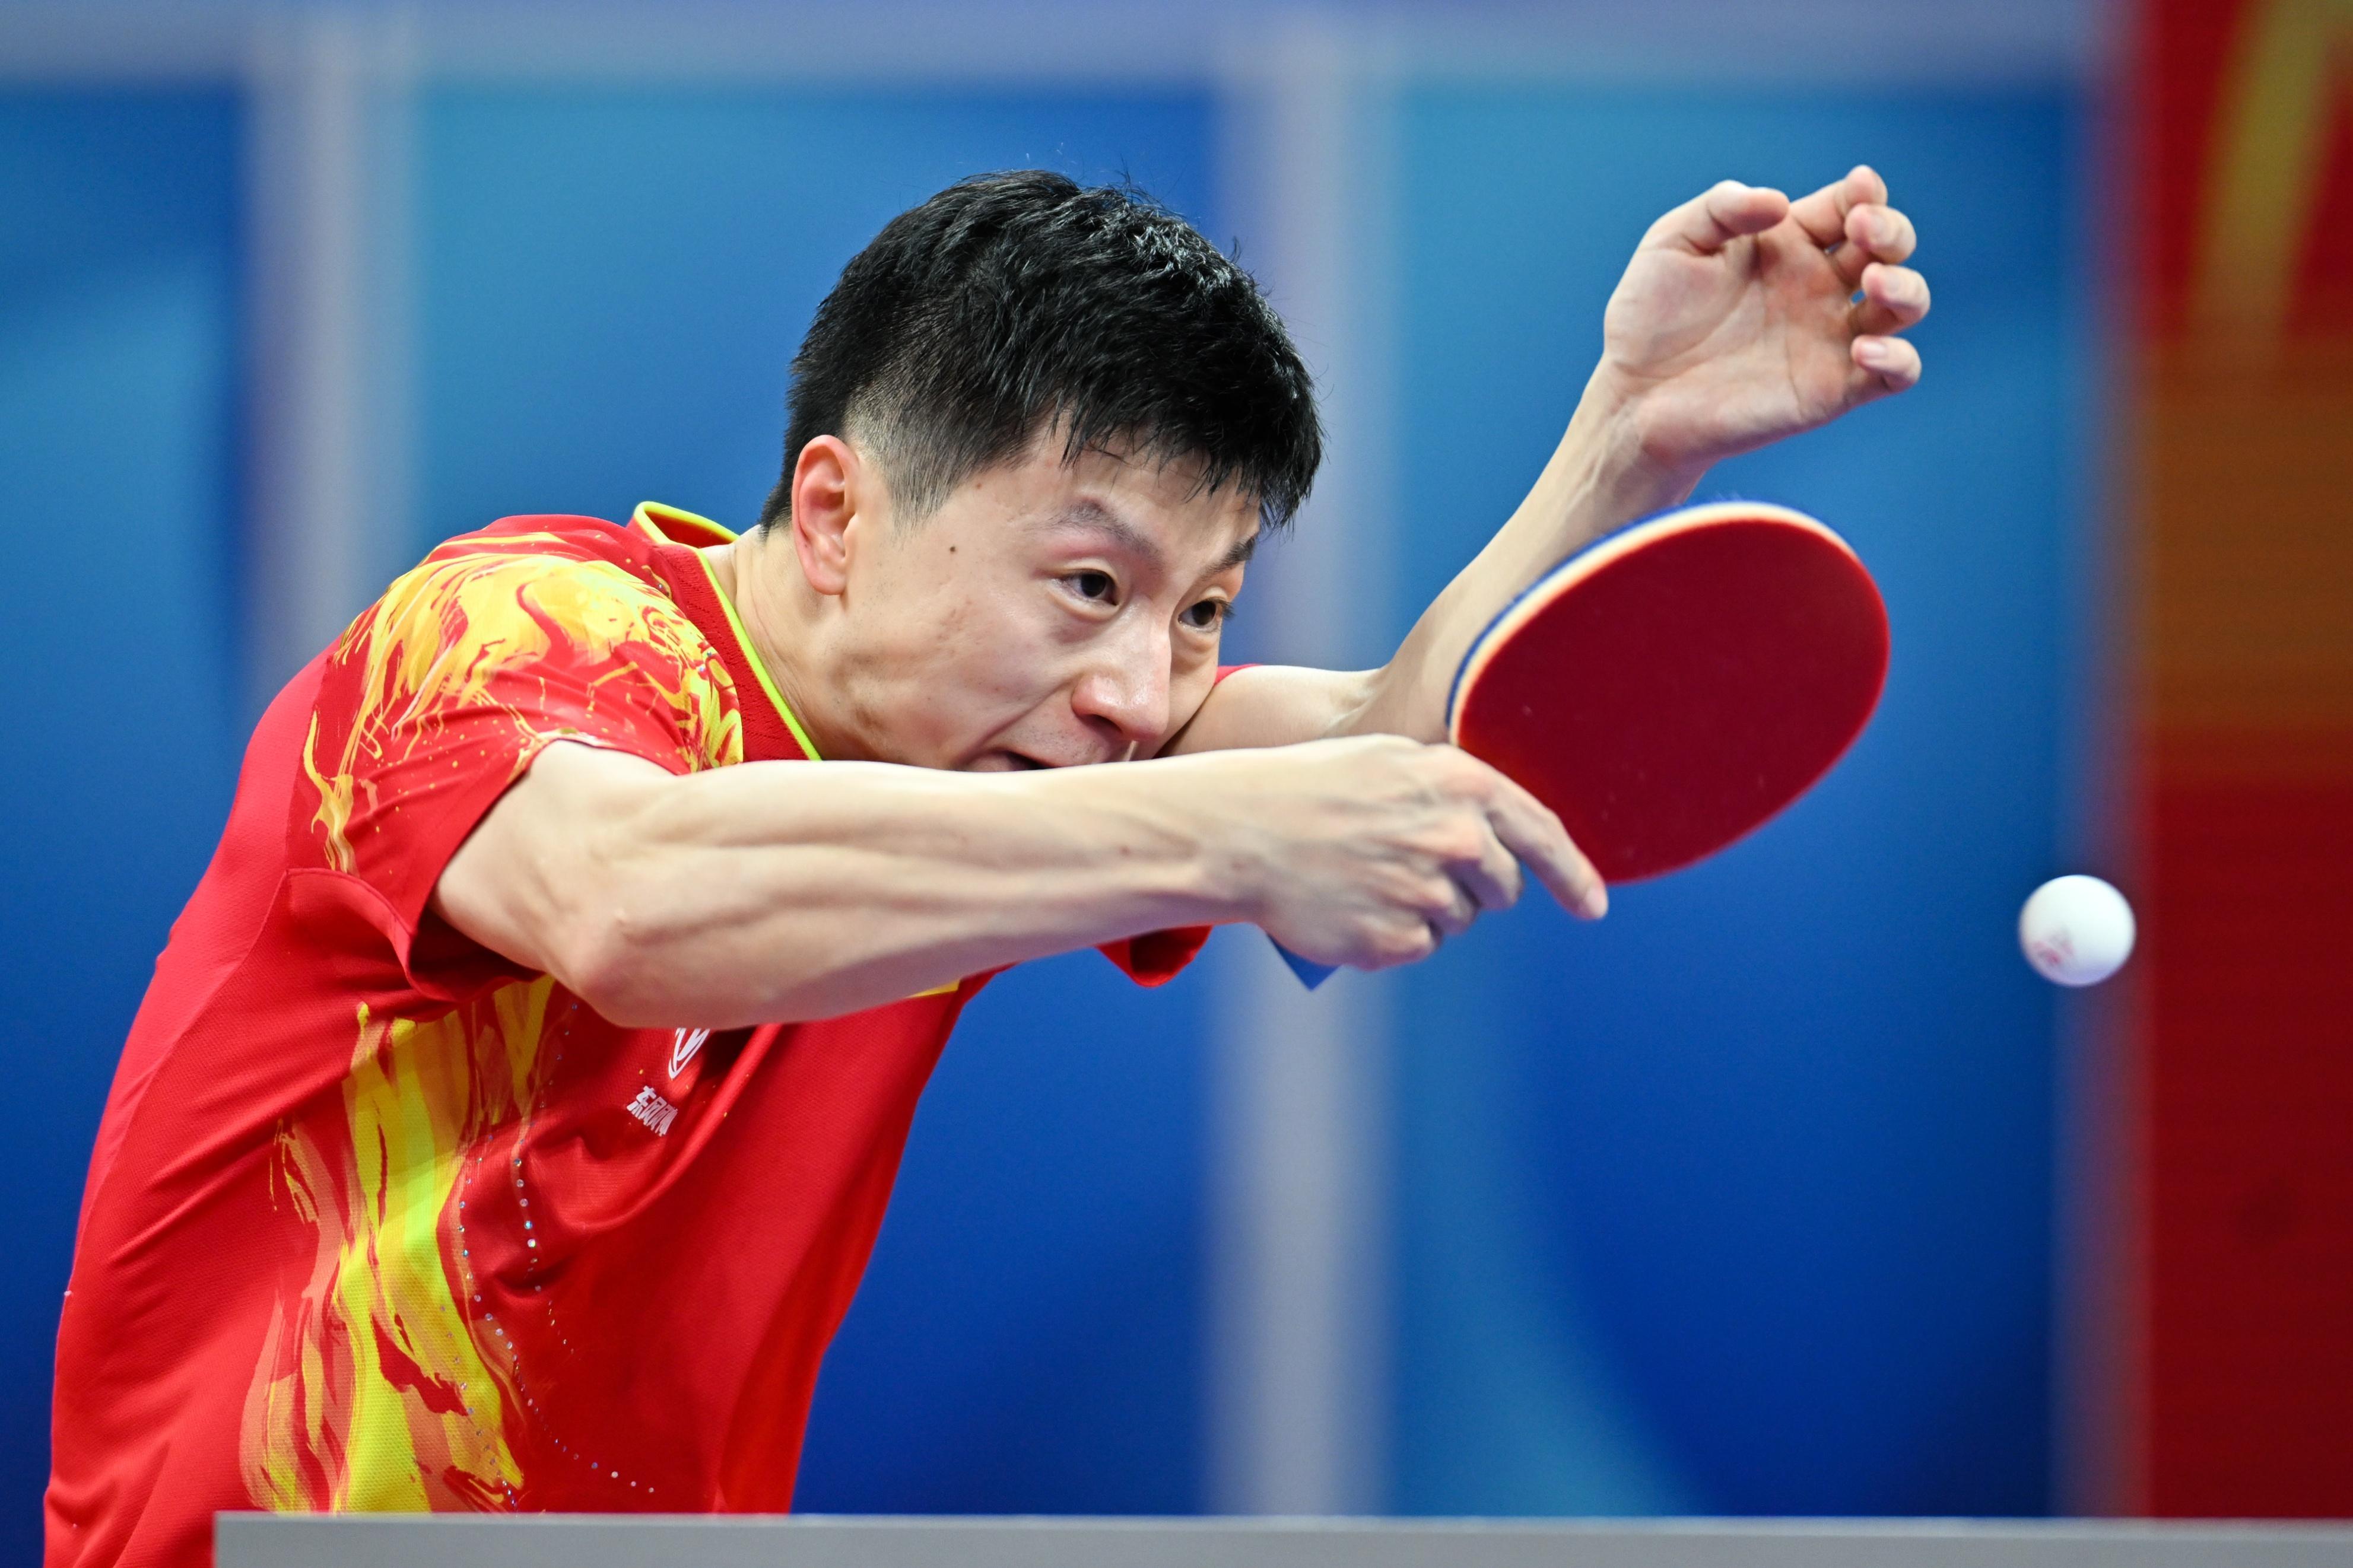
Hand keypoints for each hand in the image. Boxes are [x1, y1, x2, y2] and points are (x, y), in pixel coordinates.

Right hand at [1201, 735, 1605, 971]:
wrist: (1241, 832)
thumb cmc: (1312, 787)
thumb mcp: (1392, 760)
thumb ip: (1457, 788)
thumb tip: (1505, 831)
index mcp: (1461, 784)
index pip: (1544, 835)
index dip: (1575, 875)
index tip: (1592, 905)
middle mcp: (1456, 839)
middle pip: (1504, 886)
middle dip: (1477, 884)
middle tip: (1417, 865)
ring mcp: (1427, 893)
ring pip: (1460, 919)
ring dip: (1429, 908)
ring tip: (1369, 877)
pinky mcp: (1397, 941)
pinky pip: (1420, 947)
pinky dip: (1395, 935)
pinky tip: (1355, 906)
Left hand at [1594, 165, 1928, 479]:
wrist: (1634, 396)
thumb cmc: (1650, 316)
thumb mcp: (1674, 241)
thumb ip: (1723, 207)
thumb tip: (1779, 202)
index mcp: (1789, 244)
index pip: (1849, 206)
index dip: (1865, 194)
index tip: (1857, 191)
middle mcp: (1818, 287)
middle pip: (1889, 247)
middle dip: (1892, 231)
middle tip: (1863, 231)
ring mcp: (1830, 338)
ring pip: (1905, 305)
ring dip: (1907, 289)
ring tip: (1876, 284)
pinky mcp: (1832, 390)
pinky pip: (1896, 374)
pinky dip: (1899, 359)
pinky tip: (1864, 349)